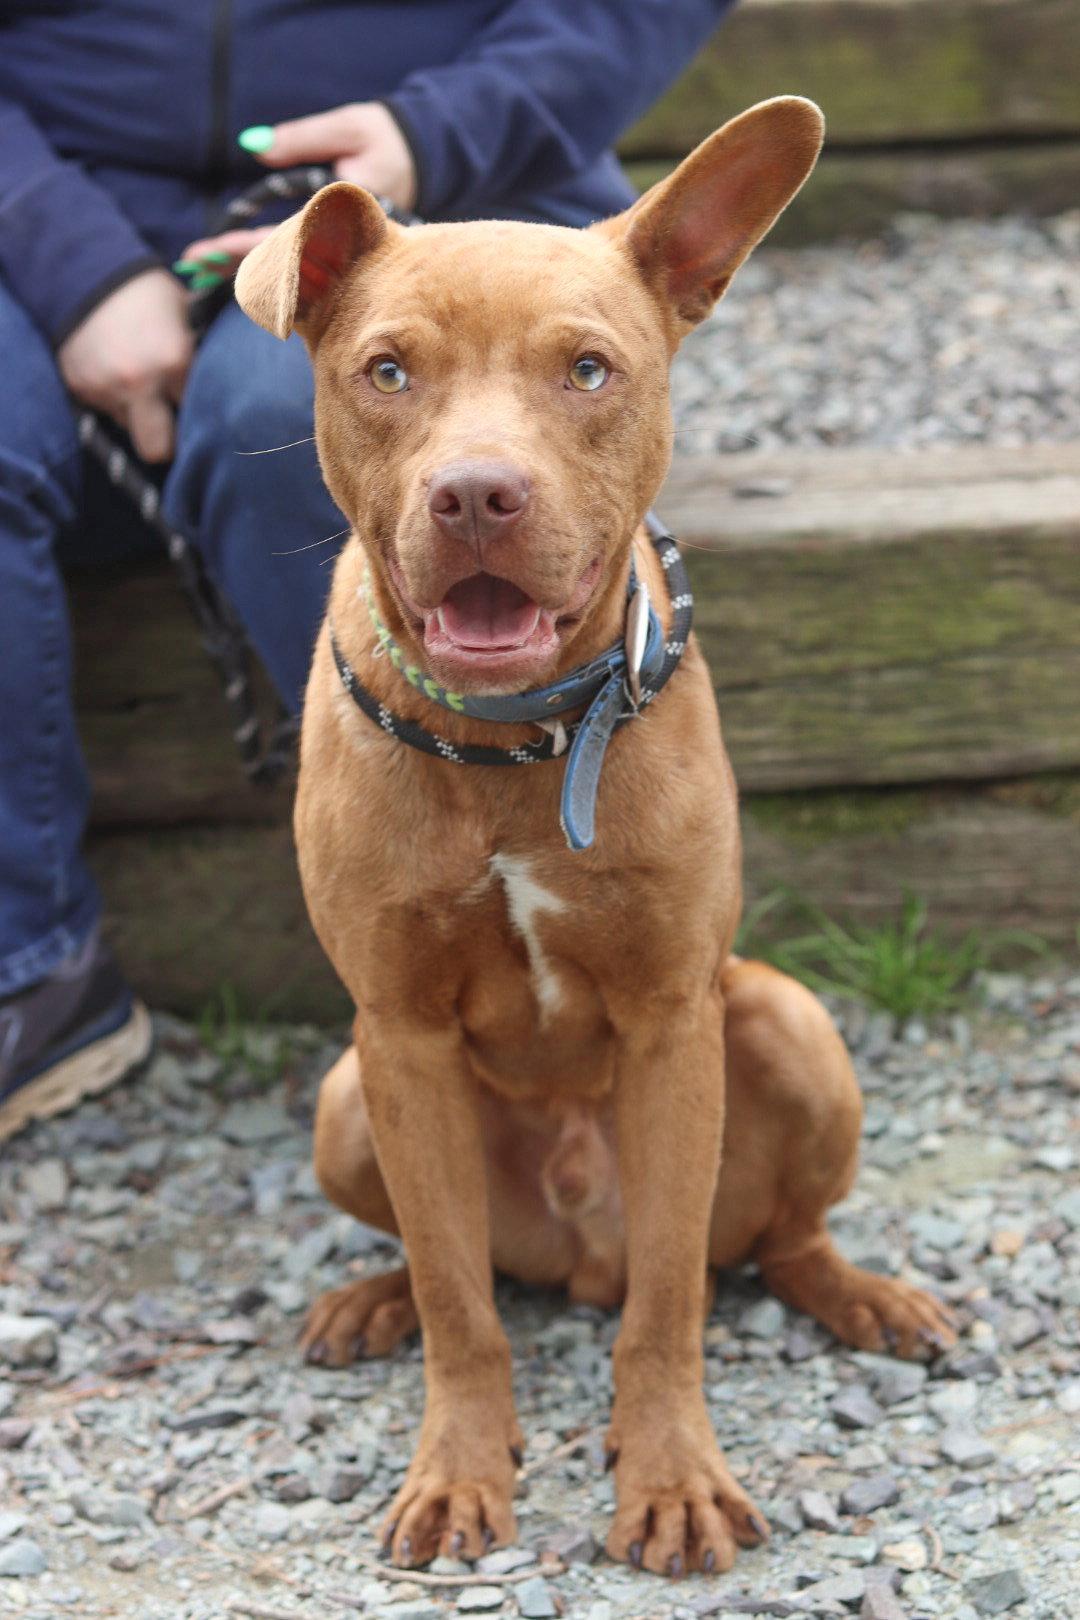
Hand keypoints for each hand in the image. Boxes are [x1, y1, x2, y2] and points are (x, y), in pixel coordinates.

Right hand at [58, 268, 193, 462]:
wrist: (87, 271)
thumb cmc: (148, 294)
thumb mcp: (187, 316)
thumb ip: (203, 354)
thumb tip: (231, 382)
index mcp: (174, 362)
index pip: (198, 416)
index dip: (201, 414)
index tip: (202, 410)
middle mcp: (139, 382)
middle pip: (158, 450)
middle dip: (167, 441)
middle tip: (171, 421)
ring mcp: (105, 388)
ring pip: (130, 428)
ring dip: (138, 414)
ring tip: (141, 382)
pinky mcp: (79, 388)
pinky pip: (104, 411)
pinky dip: (113, 399)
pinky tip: (116, 371)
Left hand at [178, 102, 415, 278]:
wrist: (427, 156)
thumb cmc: (386, 137)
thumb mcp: (346, 128)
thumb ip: (302, 140)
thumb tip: (255, 147)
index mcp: (340, 216)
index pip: (283, 237)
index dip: (243, 245)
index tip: (207, 252)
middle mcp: (341, 242)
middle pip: (280, 259)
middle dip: (234, 260)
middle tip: (190, 265)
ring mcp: (342, 249)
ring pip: (289, 263)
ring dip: (246, 265)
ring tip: (202, 265)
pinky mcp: (340, 248)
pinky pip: (301, 259)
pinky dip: (270, 260)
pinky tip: (239, 263)